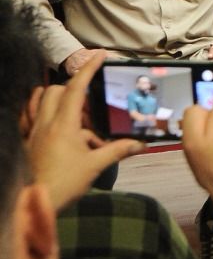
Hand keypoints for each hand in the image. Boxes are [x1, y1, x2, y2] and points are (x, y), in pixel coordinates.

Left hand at [26, 52, 141, 209]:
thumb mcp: (95, 166)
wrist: (34, 203)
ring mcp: (33, 132)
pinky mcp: (26, 142)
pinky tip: (47, 117)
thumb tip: (140, 144)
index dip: (89, 69)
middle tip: (92, 102)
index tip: (100, 55)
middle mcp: (46, 123)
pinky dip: (36, 110)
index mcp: (64, 125)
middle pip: (57, 90)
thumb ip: (117, 150)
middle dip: (74, 88)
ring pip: (39, 100)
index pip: (76, 89)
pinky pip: (27, 117)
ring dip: (55, 97)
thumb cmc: (64, 182)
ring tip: (71, 107)